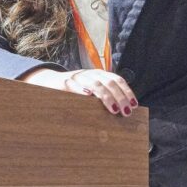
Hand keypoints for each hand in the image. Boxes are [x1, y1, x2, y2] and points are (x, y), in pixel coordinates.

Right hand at [21, 67, 138, 115]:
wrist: (52, 82)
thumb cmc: (76, 91)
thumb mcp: (92, 92)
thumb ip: (105, 98)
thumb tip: (124, 112)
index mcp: (100, 75)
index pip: (117, 80)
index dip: (127, 92)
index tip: (134, 105)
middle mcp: (91, 73)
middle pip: (109, 83)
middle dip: (119, 98)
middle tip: (125, 112)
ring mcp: (78, 76)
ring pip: (96, 84)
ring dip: (106, 97)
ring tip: (114, 109)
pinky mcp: (65, 82)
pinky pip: (74, 85)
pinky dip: (81, 89)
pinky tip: (88, 96)